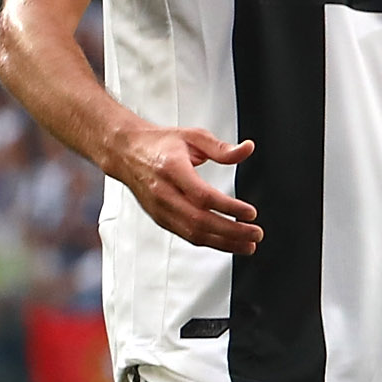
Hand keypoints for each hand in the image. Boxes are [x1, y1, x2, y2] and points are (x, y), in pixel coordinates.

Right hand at [112, 124, 259, 253]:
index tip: (250, 213)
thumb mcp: (192, 137)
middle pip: (199, 220)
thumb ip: (221, 148)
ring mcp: (159, 208)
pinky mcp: (160, 218)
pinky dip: (210, 242)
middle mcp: (163, 192)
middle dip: (231, 231)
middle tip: (256, 233)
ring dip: (224, 243)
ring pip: (193, 233)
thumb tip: (247, 149)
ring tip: (248, 245)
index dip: (228, 207)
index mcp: (171, 169)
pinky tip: (229, 244)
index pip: (202, 196)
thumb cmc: (160, 143)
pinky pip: (186, 235)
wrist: (125, 152)